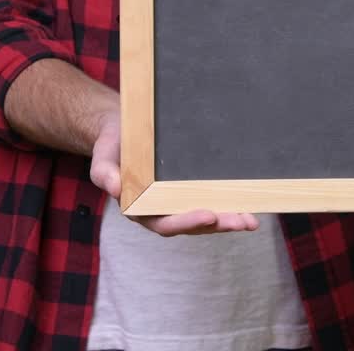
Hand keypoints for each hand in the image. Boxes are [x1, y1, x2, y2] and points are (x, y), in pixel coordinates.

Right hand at [88, 111, 258, 235]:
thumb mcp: (102, 157)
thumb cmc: (112, 144)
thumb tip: (115, 189)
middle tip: (242, 221)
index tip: (209, 215)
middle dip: (218, 224)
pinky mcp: (189, 189)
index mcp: (139, 209)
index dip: (187, 221)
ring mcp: (176, 201)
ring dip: (228, 219)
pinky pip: (210, 199)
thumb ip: (105, 174)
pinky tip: (248, 204)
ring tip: (251, 220)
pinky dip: (228, 203)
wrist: (122, 128)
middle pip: (191, 224)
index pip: (164, 222)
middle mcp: (160, 210)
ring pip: (204, 216)